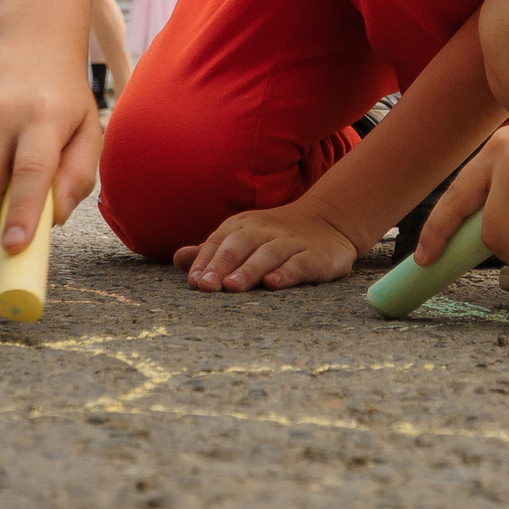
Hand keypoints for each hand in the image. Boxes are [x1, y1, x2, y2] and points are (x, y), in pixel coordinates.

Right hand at [0, 36, 101, 254]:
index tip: (15, 248)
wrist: (29, 41)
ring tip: (10, 169)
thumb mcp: (89, 131)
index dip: (21, 215)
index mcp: (43, 116)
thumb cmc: (63, 96)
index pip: (30, 173)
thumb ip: (78, 178)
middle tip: (12, 232)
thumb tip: (53, 220)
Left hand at [177, 202, 362, 291]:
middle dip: (221, 265)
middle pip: (239, 245)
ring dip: (248, 270)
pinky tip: (273, 284)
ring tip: (232, 286)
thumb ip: (212, 252)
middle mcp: (265, 231)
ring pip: (267, 254)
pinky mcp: (314, 256)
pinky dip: (286, 272)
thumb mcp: (243, 239)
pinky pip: (298, 263)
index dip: (205, 261)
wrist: (329, 222)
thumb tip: (178, 259)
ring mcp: (291, 243)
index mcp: (243, 226)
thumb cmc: (275, 237)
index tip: (193, 282)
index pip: (218, 241)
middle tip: (206, 287)